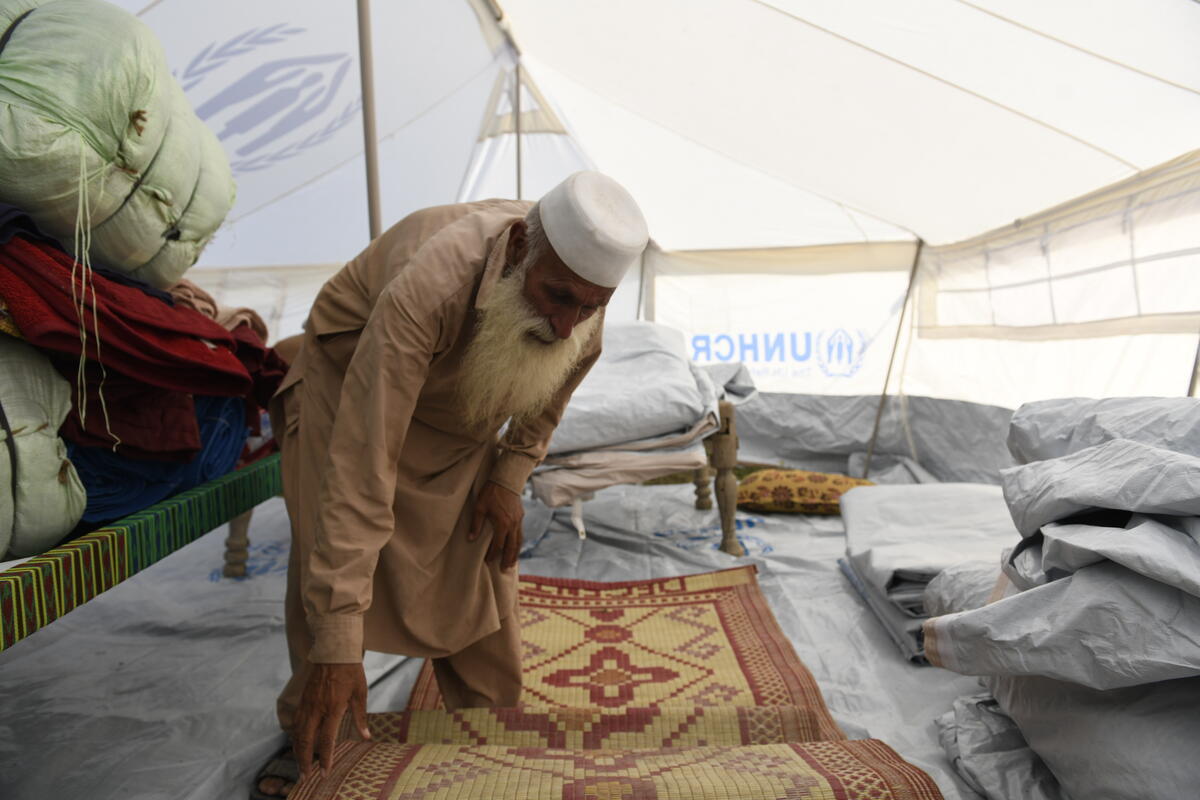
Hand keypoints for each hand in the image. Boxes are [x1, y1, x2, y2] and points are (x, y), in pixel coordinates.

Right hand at [293, 663, 370, 780]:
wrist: (334, 650)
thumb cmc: (351, 671)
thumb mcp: (360, 693)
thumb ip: (360, 716)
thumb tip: (366, 736)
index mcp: (333, 708)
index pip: (326, 740)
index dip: (325, 758)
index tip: (324, 772)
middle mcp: (317, 709)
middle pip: (306, 741)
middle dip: (304, 761)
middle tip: (305, 777)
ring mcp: (308, 704)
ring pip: (298, 733)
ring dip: (298, 752)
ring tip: (300, 766)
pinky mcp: (303, 699)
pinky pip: (297, 722)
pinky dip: (296, 737)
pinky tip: (298, 745)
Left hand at [468, 481, 523, 569]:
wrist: (506, 480)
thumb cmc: (491, 492)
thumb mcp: (479, 507)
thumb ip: (476, 524)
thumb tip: (471, 539)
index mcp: (502, 524)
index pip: (498, 545)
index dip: (493, 555)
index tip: (488, 562)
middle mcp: (513, 525)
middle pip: (511, 547)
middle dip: (507, 559)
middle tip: (504, 569)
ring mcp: (518, 521)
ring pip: (519, 541)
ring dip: (515, 553)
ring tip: (512, 563)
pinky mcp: (520, 517)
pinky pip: (521, 534)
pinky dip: (518, 543)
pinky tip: (515, 547)